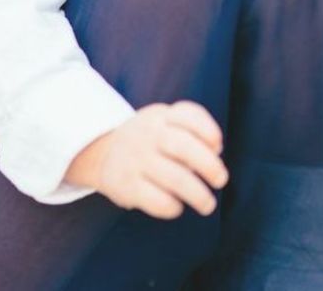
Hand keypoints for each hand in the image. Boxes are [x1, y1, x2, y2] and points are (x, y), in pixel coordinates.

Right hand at [65, 100, 228, 218]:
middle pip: (183, 146)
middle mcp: (148, 134)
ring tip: (207, 204)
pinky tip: (177, 206)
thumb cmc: (149, 139)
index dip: (208, 129)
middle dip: (209, 165)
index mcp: (161, 116)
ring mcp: (136, 159)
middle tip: (221, 180)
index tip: (218, 145)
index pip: (187, 114)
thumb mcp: (165, 122)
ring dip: (198, 194)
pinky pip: (157, 200)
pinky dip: (173, 207)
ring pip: (175, 178)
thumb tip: (216, 150)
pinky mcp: (126, 186)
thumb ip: (192, 130)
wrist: (101, 152)